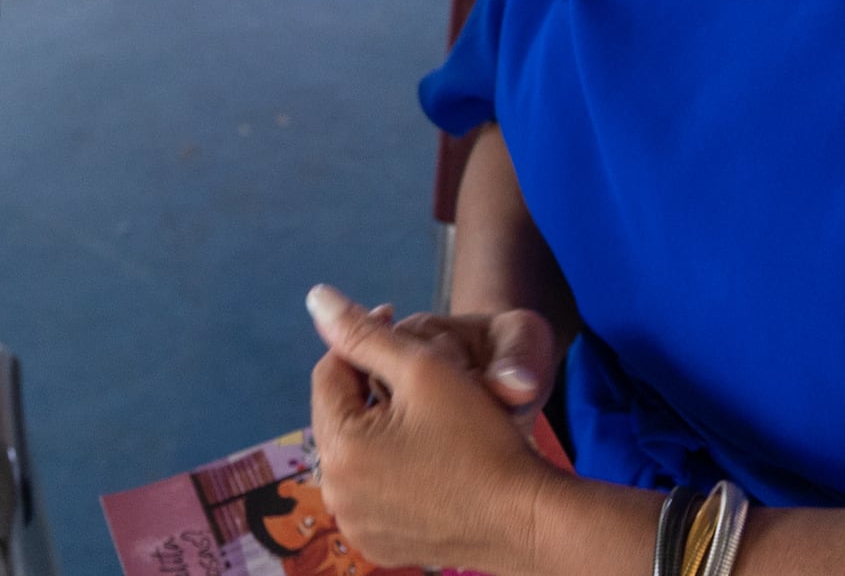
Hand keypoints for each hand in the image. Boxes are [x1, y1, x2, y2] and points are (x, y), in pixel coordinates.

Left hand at [305, 285, 559, 572]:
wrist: (528, 519)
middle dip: (368, 387)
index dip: (361, 340)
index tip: (396, 320)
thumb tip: (316, 297)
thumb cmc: (481, 439)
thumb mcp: (423, 368)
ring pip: (354, 454)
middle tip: (414, 372)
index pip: (330, 373)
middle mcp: (336, 494)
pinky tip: (424, 455)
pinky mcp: (381, 546)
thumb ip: (363, 331)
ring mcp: (357, 526)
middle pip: (339, 416)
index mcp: (340, 448)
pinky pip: (370, 492)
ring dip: (376, 427)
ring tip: (421, 412)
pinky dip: (387, 468)